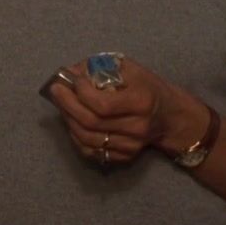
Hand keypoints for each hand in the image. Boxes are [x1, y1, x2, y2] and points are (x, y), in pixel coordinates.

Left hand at [44, 56, 209, 165]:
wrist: (169, 116)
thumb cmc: (147, 87)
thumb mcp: (130, 69)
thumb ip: (100, 67)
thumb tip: (71, 71)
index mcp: (141, 103)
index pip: (102, 105)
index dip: (81, 93)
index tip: (71, 80)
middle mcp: (137, 128)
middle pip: (91, 123)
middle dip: (67, 105)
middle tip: (56, 90)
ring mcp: (131, 146)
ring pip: (87, 139)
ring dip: (68, 120)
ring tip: (62, 104)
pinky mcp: (124, 157)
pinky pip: (91, 151)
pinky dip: (75, 136)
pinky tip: (73, 121)